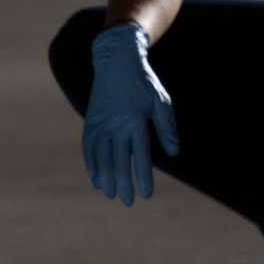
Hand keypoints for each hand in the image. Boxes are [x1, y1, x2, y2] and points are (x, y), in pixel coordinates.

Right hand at [82, 23, 180, 206]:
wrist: (116, 61)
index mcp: (135, 120)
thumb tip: (174, 153)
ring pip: (100, 157)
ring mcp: (100, 123)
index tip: (146, 194)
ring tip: (109, 194)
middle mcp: (115, 124)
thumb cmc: (143, 83)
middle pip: (117, 160)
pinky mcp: (91, 121)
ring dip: (104, 177)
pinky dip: (91, 164)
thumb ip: (166, 128)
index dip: (142, 177)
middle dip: (122, 183)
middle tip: (127, 202)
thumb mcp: (160, 101)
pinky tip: (95, 178)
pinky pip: (89, 147)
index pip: (139, 156)